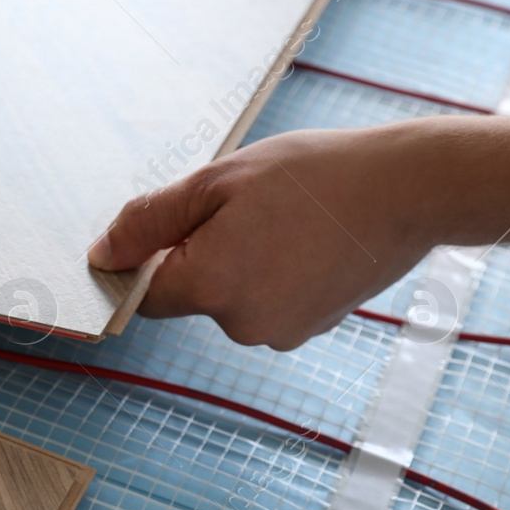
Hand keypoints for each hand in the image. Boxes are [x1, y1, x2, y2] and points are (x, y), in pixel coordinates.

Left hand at [87, 125, 444, 349]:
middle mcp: (244, 326)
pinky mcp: (314, 327)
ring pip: (231, 297)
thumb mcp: (215, 183)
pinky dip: (274, 272)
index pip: (144, 295)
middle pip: (190, 294)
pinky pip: (268, 300)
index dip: (146, 260)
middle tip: (243, 205)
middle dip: (200, 252)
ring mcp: (284, 333)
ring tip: (283, 216)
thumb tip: (102, 256)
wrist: (408, 189)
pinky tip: (304, 235)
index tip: (172, 224)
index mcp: (211, 289)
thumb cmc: (311, 175)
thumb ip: (149, 222)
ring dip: (239, 260)